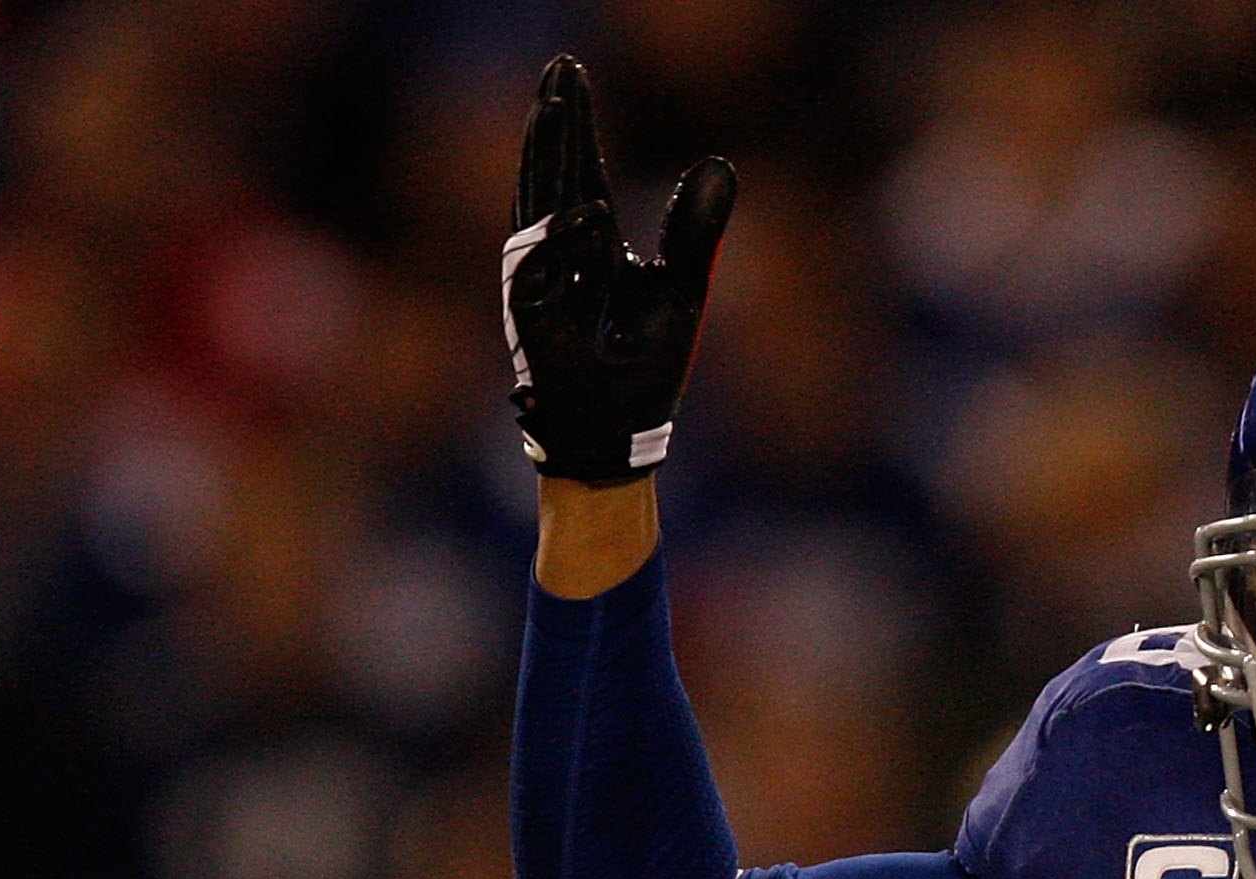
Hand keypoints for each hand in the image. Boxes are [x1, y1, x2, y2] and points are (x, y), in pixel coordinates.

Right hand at [502, 56, 734, 484]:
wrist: (619, 432)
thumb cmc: (643, 369)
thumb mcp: (681, 289)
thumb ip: (694, 228)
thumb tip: (720, 162)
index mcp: (589, 243)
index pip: (580, 170)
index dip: (575, 123)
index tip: (570, 71)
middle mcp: (557, 255)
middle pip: (553, 174)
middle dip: (557, 122)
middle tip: (560, 70)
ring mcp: (539, 284)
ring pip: (538, 208)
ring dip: (547, 158)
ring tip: (556, 107)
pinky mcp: (535, 319)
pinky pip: (548, 270)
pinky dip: (568, 240)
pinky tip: (590, 208)